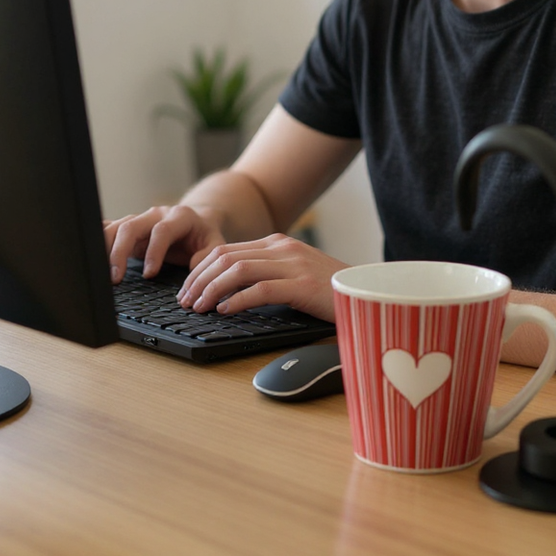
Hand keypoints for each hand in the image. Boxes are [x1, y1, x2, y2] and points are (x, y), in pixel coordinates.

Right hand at [104, 205, 225, 283]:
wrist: (197, 220)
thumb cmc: (204, 236)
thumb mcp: (215, 246)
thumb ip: (207, 260)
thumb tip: (191, 280)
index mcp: (180, 217)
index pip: (162, 231)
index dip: (154, 251)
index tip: (149, 274)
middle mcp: (156, 214)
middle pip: (132, 226)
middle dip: (120, 252)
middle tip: (116, 278)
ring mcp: (140, 219)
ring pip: (116, 227)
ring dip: (105, 248)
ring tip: (100, 273)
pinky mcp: (129, 226)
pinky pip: (109, 229)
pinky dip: (98, 241)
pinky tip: (89, 256)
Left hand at [176, 234, 346, 321]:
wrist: (370, 293)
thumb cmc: (330, 290)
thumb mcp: (295, 274)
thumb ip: (267, 274)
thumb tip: (228, 290)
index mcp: (278, 244)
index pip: (226, 250)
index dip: (200, 269)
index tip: (188, 288)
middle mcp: (283, 248)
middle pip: (225, 257)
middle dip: (198, 279)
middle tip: (185, 300)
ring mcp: (293, 265)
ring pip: (237, 270)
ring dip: (211, 289)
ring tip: (199, 307)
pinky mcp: (302, 286)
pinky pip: (259, 290)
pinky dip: (236, 300)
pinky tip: (224, 311)